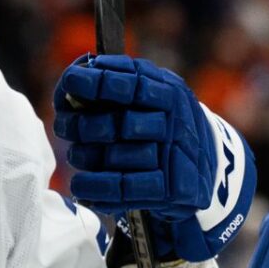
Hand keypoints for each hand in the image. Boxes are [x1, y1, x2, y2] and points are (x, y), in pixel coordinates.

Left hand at [53, 53, 255, 260]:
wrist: (204, 169)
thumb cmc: (160, 124)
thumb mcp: (150, 93)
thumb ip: (118, 81)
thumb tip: (74, 77)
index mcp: (168, 92)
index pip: (133, 83)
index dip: (99, 82)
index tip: (70, 81)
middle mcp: (174, 122)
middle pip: (120, 123)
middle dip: (83, 125)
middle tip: (64, 126)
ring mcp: (173, 157)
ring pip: (118, 156)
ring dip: (86, 156)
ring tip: (76, 155)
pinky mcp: (168, 190)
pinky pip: (126, 189)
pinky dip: (97, 187)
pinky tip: (80, 184)